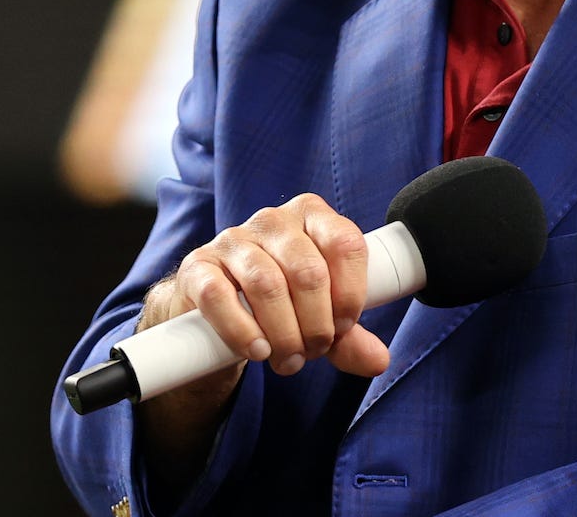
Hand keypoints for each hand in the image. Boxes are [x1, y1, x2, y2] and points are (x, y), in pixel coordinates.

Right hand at [142, 193, 391, 396]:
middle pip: (307, 271)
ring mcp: (232, 240)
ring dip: (284, 334)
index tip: (343, 328)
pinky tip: (257, 350)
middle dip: (316, 325)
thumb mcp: (320, 317)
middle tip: (312, 352)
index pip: (345, 244)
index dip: (350, 294)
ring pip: (266, 284)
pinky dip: (242, 330)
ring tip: (288, 360)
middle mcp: (273, 220)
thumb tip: (378, 360)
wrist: (216, 311)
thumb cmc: (280, 304)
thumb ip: (350, 337)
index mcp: (312, 216)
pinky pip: (220, 296)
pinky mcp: (198, 266)